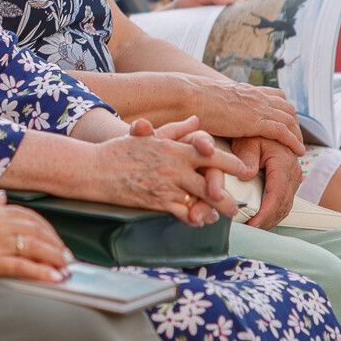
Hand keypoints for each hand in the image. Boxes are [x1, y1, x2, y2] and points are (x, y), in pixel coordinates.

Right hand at [0, 192, 70, 282]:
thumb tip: (2, 198)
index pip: (28, 217)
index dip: (46, 228)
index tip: (54, 239)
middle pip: (37, 232)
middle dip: (55, 244)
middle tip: (66, 256)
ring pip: (35, 248)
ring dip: (54, 258)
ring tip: (65, 267)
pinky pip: (22, 267)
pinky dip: (41, 272)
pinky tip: (53, 278)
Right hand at [84, 117, 242, 224]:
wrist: (94, 169)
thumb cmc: (119, 150)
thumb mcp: (149, 135)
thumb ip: (176, 129)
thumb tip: (196, 119)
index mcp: (176, 149)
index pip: (212, 155)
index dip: (232, 164)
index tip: (246, 170)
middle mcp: (176, 168)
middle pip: (212, 182)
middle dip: (229, 195)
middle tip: (240, 204)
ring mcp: (168, 186)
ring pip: (201, 200)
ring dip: (215, 209)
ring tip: (225, 215)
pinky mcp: (157, 202)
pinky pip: (183, 213)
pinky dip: (194, 217)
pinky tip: (200, 220)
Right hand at [175, 73, 305, 153]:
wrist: (187, 97)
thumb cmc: (189, 100)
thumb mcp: (208, 100)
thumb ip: (216, 106)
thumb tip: (208, 112)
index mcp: (244, 90)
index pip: (274, 95)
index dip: (283, 108)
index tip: (285, 120)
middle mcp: (255, 96)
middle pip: (286, 107)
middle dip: (294, 122)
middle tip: (296, 137)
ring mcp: (257, 107)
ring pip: (289, 119)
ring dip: (297, 133)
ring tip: (299, 147)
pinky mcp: (256, 121)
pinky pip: (283, 131)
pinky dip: (293, 141)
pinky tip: (298, 151)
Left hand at [231, 135, 300, 228]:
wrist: (268, 126)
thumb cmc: (254, 133)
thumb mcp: (247, 141)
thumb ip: (246, 158)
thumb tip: (247, 175)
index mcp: (284, 164)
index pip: (277, 195)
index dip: (265, 213)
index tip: (253, 224)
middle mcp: (293, 173)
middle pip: (283, 205)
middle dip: (267, 220)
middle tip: (249, 230)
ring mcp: (294, 178)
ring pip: (286, 206)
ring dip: (271, 219)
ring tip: (253, 227)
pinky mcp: (290, 181)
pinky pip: (285, 202)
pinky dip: (274, 213)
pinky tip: (260, 219)